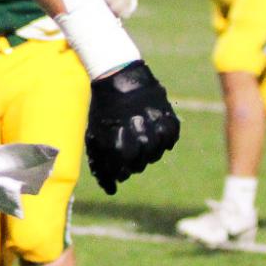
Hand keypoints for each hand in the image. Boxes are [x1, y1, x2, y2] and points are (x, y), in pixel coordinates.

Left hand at [84, 60, 179, 192]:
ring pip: (156, 154)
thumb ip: (100, 165)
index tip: (115, 165)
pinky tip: (153, 132)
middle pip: (139, 165)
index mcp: (120, 145)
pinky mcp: (169, 118)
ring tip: (138, 139)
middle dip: (130, 162)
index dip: (117, 171)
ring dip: (146, 151)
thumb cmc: (103, 109)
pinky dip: (162, 139)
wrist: (118, 75)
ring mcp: (156, 129)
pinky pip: (170, 139)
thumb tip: (110, 190)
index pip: (122, 172)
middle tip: (126, 149)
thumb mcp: (95, 136)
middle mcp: (140, 139)